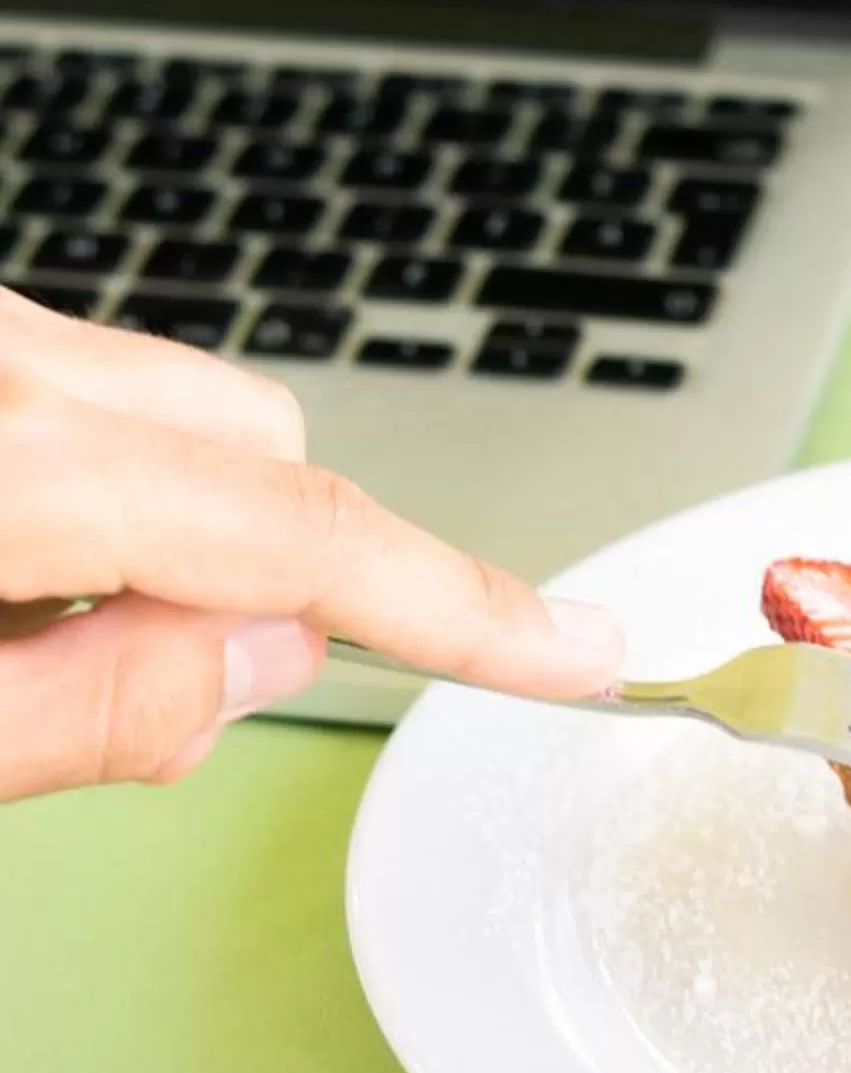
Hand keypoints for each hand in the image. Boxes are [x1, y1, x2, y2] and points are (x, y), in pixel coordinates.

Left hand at [0, 287, 622, 801]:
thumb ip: (94, 713)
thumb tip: (261, 664)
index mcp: (14, 465)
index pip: (306, 537)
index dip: (459, 605)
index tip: (571, 651)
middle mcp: (7, 359)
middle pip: (262, 452)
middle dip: (259, 574)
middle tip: (121, 686)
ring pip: (181, 414)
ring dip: (162, 527)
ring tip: (22, 617)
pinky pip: (87, 390)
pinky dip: (86, 485)